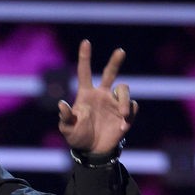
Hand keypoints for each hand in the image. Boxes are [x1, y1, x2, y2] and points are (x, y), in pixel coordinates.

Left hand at [58, 40, 137, 155]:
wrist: (93, 152)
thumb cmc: (78, 137)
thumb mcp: (67, 129)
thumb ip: (65, 117)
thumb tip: (61, 104)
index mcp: (87, 95)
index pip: (85, 73)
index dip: (85, 57)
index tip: (85, 42)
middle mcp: (102, 95)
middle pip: (110, 73)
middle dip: (115, 62)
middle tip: (120, 52)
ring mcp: (115, 103)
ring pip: (124, 89)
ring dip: (125, 100)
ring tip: (123, 114)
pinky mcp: (125, 114)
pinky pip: (133, 107)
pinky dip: (129, 115)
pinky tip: (122, 126)